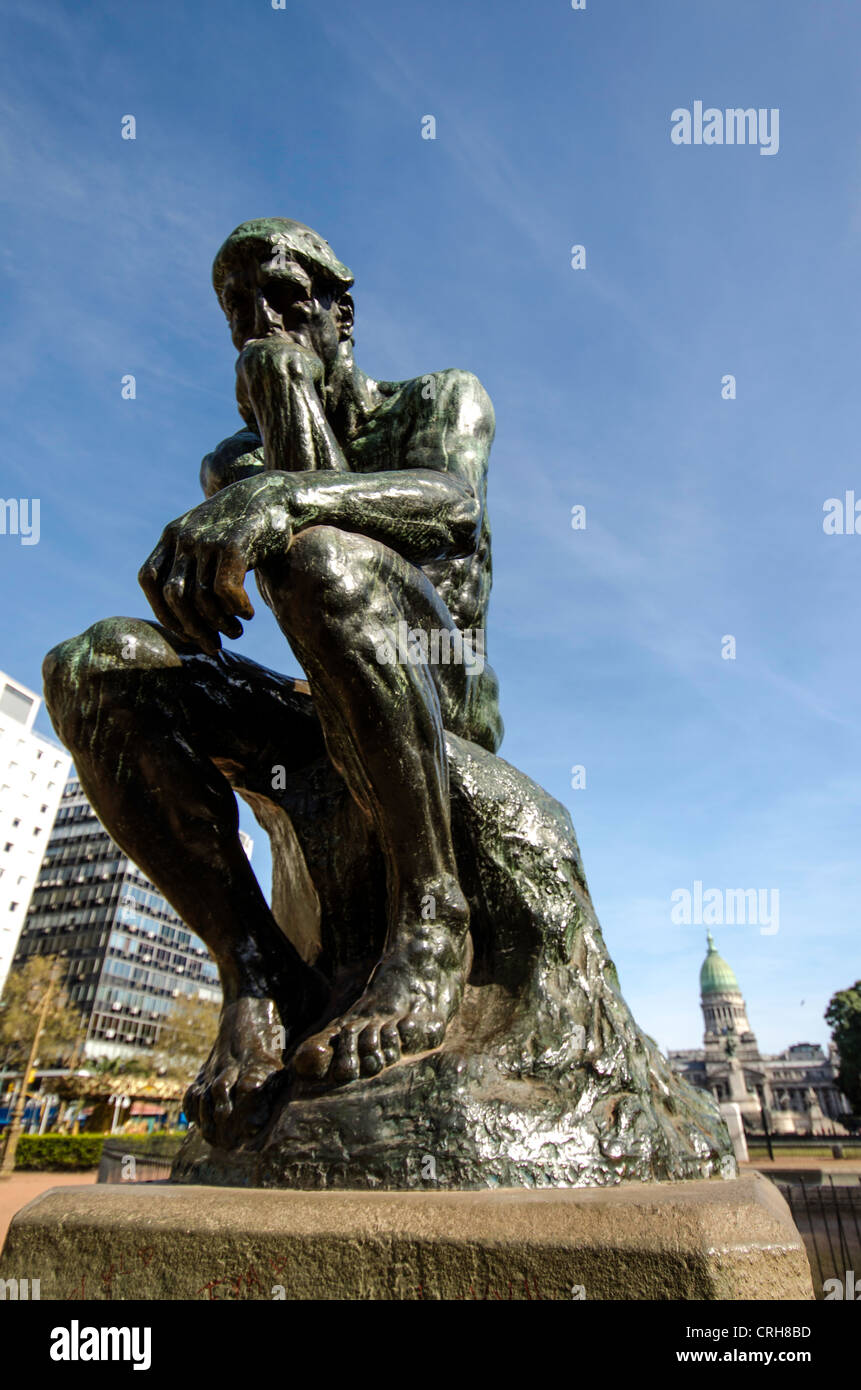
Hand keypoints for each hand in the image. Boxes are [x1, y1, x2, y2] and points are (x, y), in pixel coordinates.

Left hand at [138, 474, 292, 652]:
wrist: (280, 498)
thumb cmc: (246, 531)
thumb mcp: (210, 544)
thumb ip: (192, 570)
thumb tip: (183, 620)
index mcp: (172, 534)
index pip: (149, 579)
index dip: (164, 610)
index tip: (186, 631)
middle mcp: (185, 535)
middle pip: (174, 595)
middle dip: (193, 628)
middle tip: (213, 645)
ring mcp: (209, 537)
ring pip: (201, 597)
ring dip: (219, 623)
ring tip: (236, 632)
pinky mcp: (235, 541)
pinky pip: (225, 589)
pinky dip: (235, 609)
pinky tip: (248, 614)